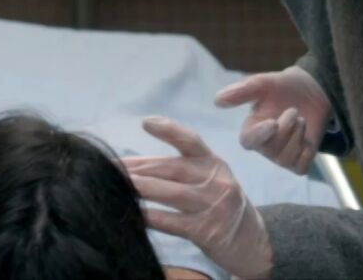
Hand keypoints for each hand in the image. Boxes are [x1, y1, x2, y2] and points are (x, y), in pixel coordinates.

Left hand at [122, 116, 273, 279]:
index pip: (192, 141)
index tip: (146, 122)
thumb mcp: (212, 181)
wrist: (252, 241)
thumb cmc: (221, 206)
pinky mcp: (207, 230)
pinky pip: (172, 221)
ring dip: (140, 189)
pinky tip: (133, 214)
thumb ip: (182, 171)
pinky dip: (150, 217)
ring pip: (170, 193)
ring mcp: (213, 205)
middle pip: (172, 168)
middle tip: (110, 167)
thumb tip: (135, 167)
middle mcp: (216, 180)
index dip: (169, 130)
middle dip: (138, 168)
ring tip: (115, 185)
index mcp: (214, 163)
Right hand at [215, 65, 331, 174]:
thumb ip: (242, 91)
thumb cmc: (284, 87)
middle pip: (271, 150)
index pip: (248, 141)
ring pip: (286, 159)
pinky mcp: (299, 162)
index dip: (260, 135)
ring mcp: (281, 156)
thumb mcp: (263, 84)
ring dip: (298, 137)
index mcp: (252, 129)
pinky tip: (308, 137)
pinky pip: (301, 166)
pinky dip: (307, 151)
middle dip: (286, 129)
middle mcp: (264, 146)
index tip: (273, 123)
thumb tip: (217, 100)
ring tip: (301, 120)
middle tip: (294, 111)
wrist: (312, 90)